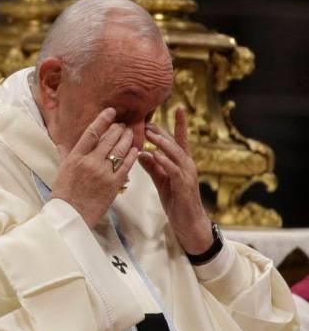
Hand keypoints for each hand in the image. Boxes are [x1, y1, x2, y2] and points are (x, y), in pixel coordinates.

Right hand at [51, 108, 137, 227]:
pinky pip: (126, 166)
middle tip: (123, 125)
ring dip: (127, 139)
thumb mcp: (62, 171)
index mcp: (76, 156)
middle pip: (109, 138)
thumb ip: (65, 155)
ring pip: (120, 149)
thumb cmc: (64, 194)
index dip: (103, 119)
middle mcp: (90, 161)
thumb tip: (61, 144)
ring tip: (130, 133)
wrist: (70, 215)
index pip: (92, 132)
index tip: (111, 112)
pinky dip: (132, 155)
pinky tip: (136, 149)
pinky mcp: (113, 184)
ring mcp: (103, 173)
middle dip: (118, 129)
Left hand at [138, 108, 212, 254]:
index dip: (179, 124)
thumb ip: (153, 167)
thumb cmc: (177, 202)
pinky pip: (174, 171)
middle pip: (175, 144)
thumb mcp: (162, 181)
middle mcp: (187, 165)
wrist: (189, 223)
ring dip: (163, 143)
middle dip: (163, 132)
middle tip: (149, 122)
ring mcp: (187, 175)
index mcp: (182, 163)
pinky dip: (165, 162)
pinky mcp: (184, 187)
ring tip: (151, 134)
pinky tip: (156, 156)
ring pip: (176, 154)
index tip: (178, 107)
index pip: (180, 139)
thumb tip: (141, 153)